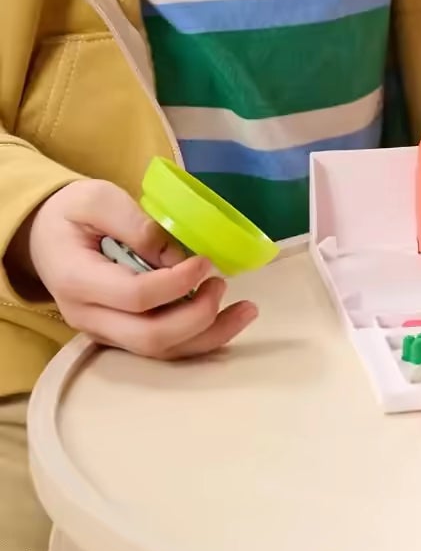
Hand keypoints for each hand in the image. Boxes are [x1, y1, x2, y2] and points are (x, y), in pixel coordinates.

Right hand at [20, 180, 256, 359]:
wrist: (44, 236)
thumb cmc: (73, 213)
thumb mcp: (96, 199)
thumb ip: (134, 222)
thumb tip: (175, 252)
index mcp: (78, 280)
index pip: (135, 296)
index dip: (177, 283)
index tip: (204, 260)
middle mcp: (88, 316)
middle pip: (149, 337)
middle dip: (197, 317)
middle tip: (221, 283)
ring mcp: (104, 330)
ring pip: (159, 351)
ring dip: (207, 336)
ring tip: (246, 309)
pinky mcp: (120, 332)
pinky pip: (161, 348)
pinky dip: (199, 339)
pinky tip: (229, 320)